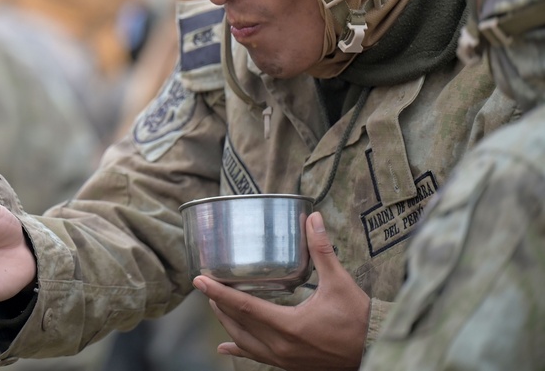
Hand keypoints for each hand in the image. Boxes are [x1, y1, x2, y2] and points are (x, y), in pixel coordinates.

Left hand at [194, 212, 368, 370]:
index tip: (199, 280)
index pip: (244, 307)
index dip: (218, 292)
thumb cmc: (358, 319)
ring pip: (244, 341)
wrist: (376, 351)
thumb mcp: (340, 282)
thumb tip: (313, 218)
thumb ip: (323, 250)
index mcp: (289, 326)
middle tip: (207, 285)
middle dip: (219, 303)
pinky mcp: (290, 365)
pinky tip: (225, 347)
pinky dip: (239, 350)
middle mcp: (281, 346)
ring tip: (216, 304)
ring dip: (227, 323)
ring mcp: (284, 359)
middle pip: (238, 323)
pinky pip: (257, 358)